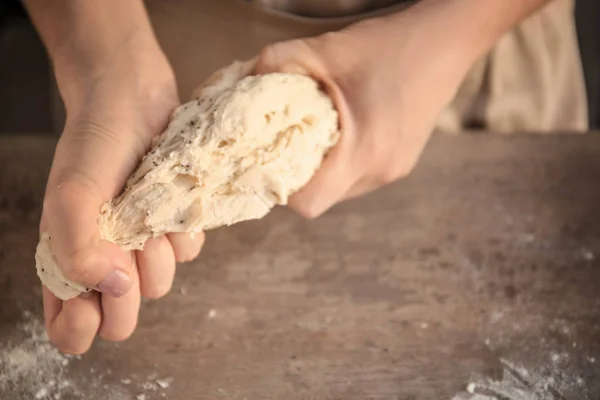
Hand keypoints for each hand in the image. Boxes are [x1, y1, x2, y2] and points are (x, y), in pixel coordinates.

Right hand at [41, 38, 204, 353]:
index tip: (92, 298)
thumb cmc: (95, 143)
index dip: (80, 325)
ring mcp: (142, 244)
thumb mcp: (72, 193)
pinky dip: (182, 233)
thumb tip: (112, 288)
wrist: (134, 98)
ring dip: (157, 256)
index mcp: (68, 259)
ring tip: (147, 217)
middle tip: (126, 255)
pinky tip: (170, 204)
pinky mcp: (174, 224)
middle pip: (120, 320)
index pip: (69, 328)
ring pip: (158, 286)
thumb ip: (76, 248)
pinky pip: (187, 252)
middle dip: (127, 297)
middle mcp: (105, 258)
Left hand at [254, 7, 473, 217]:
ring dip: (323, 168)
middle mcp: (381, 171)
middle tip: (286, 143)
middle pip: (324, 197)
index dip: (283, 190)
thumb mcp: (326, 49)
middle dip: (300, 176)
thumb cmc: (390, 46)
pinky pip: (360, 175)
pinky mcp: (403, 162)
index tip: (270, 163)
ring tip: (315, 134)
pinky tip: (343, 130)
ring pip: (342, 189)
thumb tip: (244, 80)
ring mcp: (395, 170)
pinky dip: (344, 161)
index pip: (310, 203)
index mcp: (362, 152)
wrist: (446, 42)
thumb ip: (279, 63)